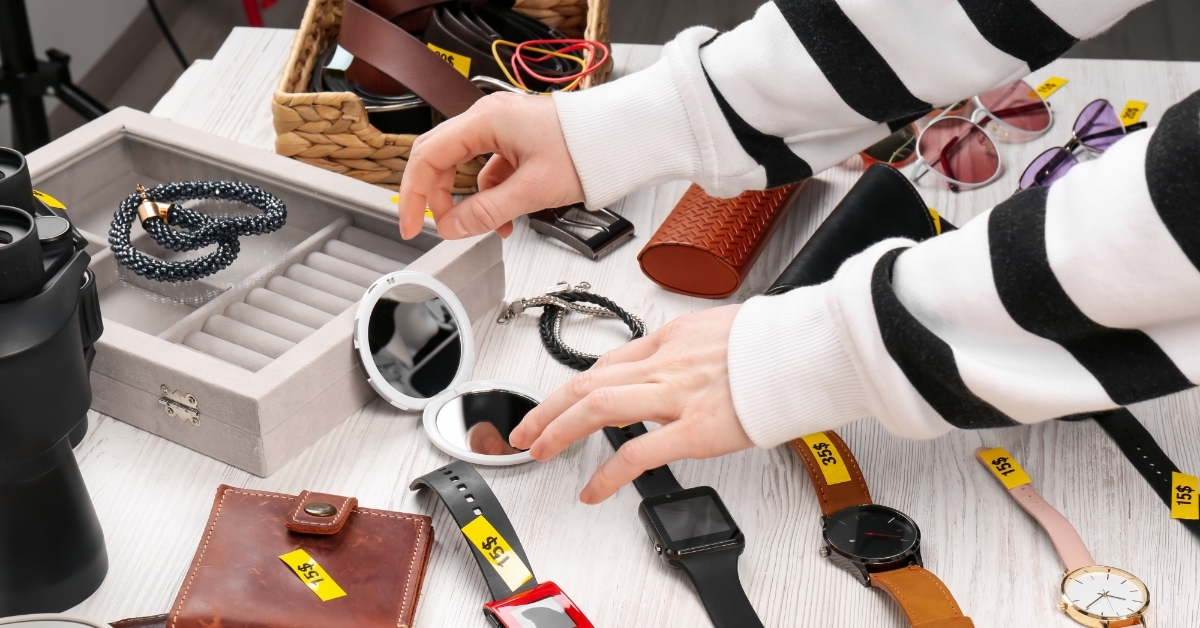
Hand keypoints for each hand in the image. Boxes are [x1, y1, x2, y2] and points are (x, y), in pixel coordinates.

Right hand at [397, 92, 584, 240]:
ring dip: (469, 200)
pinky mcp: (515, 139)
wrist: (620, 137)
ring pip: (464, 166)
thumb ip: (487, 212)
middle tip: (433, 228)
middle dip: (435, 197)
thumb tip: (452, 228)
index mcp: (484, 121)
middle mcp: (487, 118)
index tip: (412, 226)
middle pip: (439, 158)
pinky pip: (489, 169)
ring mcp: (501, 127)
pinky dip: (491, 195)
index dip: (414, 195)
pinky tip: (506, 217)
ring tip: (485, 227)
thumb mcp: (532, 190)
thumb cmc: (584, 151)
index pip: (427, 157)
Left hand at [508, 305, 753, 503]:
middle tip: (526, 429)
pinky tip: (592, 491)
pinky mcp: (694, 430)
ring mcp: (676, 395)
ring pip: (597, 407)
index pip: (606, 364)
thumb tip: (677, 360)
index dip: (573, 387)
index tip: (560, 402)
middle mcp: (664, 362)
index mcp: (670, 339)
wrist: (806, 349)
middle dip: (548, 408)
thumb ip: (690, 348)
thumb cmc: (772, 343)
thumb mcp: (719, 329)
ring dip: (559, 430)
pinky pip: (637, 454)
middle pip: (587, 382)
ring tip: (540, 451)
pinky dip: (606, 475)